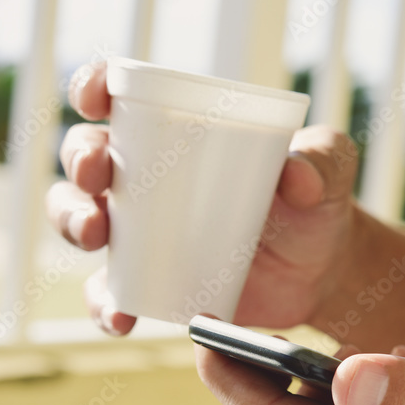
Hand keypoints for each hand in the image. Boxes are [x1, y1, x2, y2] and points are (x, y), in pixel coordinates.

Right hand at [46, 60, 362, 334]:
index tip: (97, 100)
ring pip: (83, 220)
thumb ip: (322, 161)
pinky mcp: (153, 282)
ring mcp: (145, 233)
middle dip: (80, 163)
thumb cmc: (320, 203)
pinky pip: (112, 293)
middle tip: (99, 179)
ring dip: (73, 222)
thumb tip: (296, 175)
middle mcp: (149, 178)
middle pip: (88, 158)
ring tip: (96, 235)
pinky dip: (106, 305)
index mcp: (182, 132)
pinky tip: (120, 316)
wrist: (325, 269)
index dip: (94, 88)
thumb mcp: (331, 170)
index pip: (123, 97)